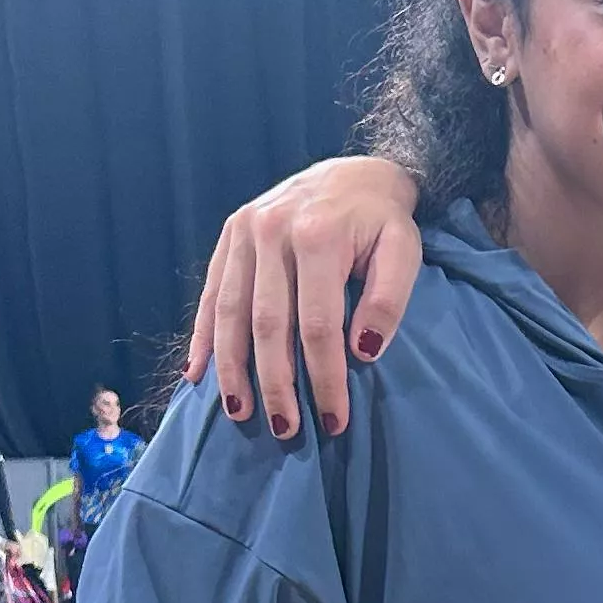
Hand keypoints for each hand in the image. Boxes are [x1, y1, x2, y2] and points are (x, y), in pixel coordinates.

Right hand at [186, 156, 425, 440]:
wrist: (352, 173)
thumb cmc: (381, 221)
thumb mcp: (403, 250)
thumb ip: (389, 299)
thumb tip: (363, 352)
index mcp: (317, 236)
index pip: (318, 326)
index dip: (324, 378)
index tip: (333, 421)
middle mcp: (271, 231)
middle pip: (268, 325)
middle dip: (276, 384)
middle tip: (286, 430)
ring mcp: (243, 232)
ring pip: (231, 313)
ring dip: (233, 369)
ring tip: (240, 413)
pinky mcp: (228, 235)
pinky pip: (211, 293)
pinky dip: (204, 336)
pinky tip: (199, 373)